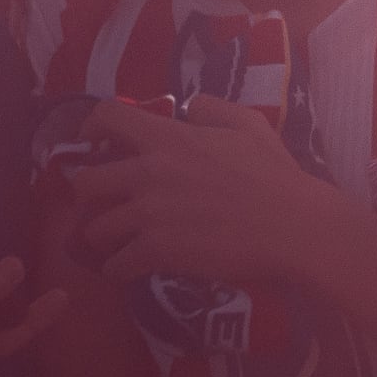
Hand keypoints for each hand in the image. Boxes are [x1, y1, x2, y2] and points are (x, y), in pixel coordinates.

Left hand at [63, 97, 361, 291]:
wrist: (292, 227)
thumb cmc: (275, 175)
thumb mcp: (251, 126)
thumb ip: (214, 109)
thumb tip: (189, 107)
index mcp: (169, 138)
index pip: (107, 118)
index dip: (91, 128)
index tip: (94, 144)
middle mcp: (148, 173)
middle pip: (83, 183)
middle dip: (92, 197)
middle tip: (112, 205)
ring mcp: (148, 214)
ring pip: (93, 230)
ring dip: (107, 238)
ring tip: (126, 242)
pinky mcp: (154, 251)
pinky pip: (114, 265)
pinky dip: (122, 269)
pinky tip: (138, 267)